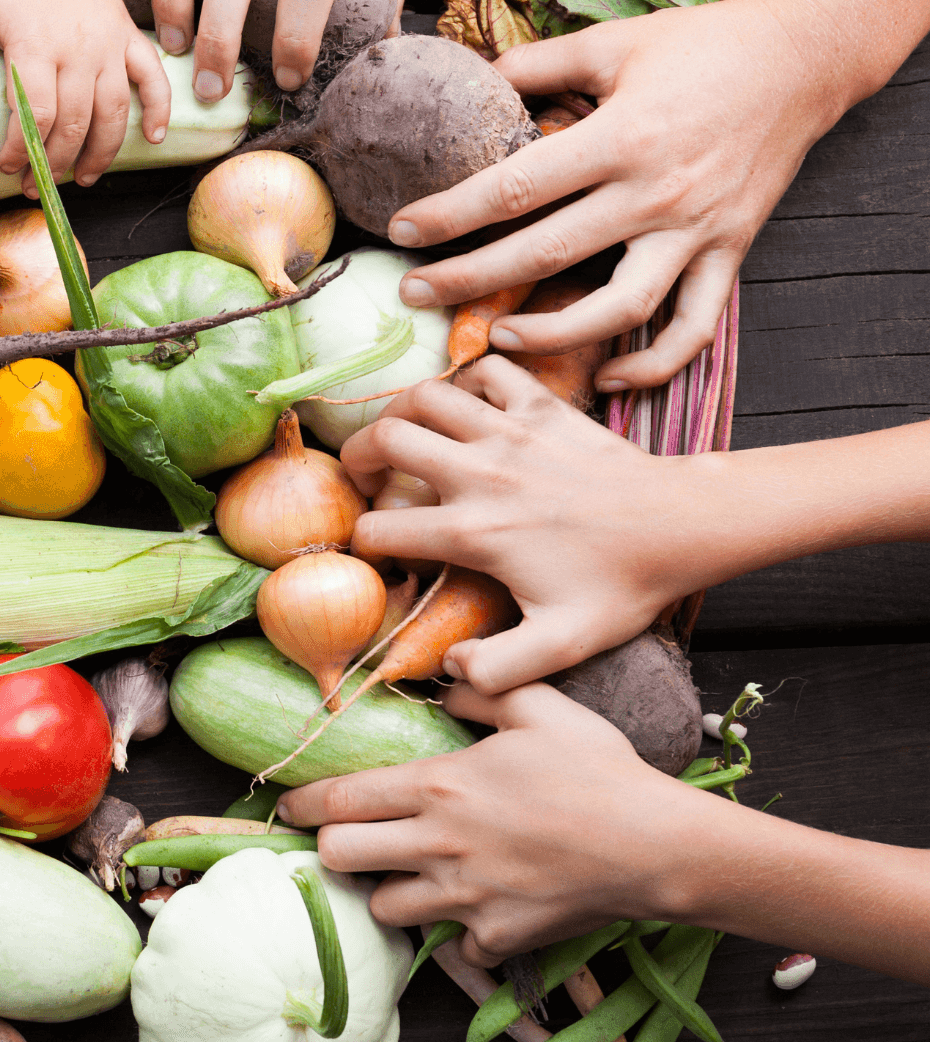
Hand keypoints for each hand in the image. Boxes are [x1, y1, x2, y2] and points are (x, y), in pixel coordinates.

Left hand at [0, 0, 170, 191]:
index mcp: (37, 43)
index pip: (34, 114)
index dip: (22, 149)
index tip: (6, 168)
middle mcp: (79, 49)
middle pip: (74, 123)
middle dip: (54, 163)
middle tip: (36, 187)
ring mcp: (109, 45)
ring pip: (113, 113)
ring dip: (100, 153)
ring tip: (80, 180)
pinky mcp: (128, 38)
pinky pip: (152, 78)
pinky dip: (158, 110)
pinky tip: (152, 139)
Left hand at [280, 681, 706, 965]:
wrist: (656, 846)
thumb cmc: (599, 770)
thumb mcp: (541, 707)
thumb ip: (483, 685)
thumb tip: (446, 671)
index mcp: (438, 787)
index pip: (340, 800)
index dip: (304, 805)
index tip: (287, 807)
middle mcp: (438, 846)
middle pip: (340, 858)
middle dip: (333, 850)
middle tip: (346, 842)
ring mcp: (464, 897)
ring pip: (384, 908)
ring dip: (389, 891)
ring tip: (410, 875)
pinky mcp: (496, 937)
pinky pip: (455, 942)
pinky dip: (462, 929)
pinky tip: (483, 905)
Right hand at [339, 357, 703, 692]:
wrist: (683, 525)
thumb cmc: (623, 586)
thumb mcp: (563, 645)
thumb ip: (500, 669)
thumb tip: (449, 671)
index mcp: (475, 532)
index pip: (380, 530)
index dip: (364, 544)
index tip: (379, 553)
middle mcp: (482, 473)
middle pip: (384, 438)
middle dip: (358, 458)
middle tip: (368, 479)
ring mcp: (512, 432)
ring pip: (425, 394)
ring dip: (402, 413)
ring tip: (404, 437)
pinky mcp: (544, 406)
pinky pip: (488, 370)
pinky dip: (468, 382)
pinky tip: (471, 410)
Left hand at [386, 0, 846, 389]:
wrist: (805, 57)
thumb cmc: (702, 44)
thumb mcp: (613, 40)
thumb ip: (537, 65)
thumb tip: (471, 79)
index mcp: (621, 138)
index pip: (514, 189)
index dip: (449, 216)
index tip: (399, 232)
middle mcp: (656, 193)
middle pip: (546, 255)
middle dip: (469, 281)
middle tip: (413, 296)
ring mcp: (697, 231)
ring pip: (619, 308)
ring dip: (553, 335)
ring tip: (498, 339)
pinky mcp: (731, 253)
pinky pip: (694, 328)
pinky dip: (653, 363)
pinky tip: (606, 376)